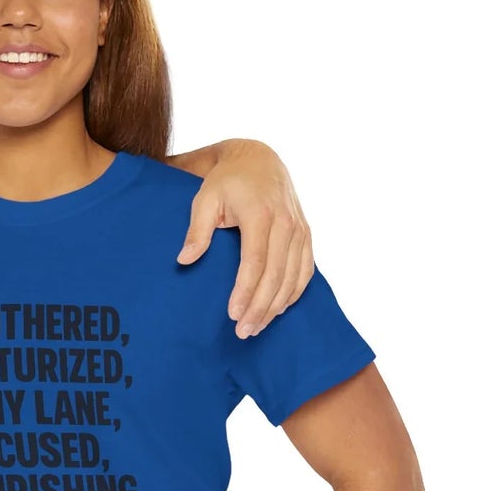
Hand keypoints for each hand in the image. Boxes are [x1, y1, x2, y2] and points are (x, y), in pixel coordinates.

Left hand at [176, 140, 313, 337]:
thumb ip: (196, 230)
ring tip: (257, 327)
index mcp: (260, 214)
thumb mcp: (204, 199)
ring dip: (276, 306)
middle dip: (260, 307)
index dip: (245, 291)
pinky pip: (306, 270)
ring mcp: (300, 229)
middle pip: (276, 275)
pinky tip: (279, 309)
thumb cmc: (226, 181)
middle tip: (243, 332)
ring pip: (293, 277)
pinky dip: (294, 293)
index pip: (255, 262)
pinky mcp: (306, 234)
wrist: (258, 158)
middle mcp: (286, 223)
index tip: (233, 314)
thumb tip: (184, 260)